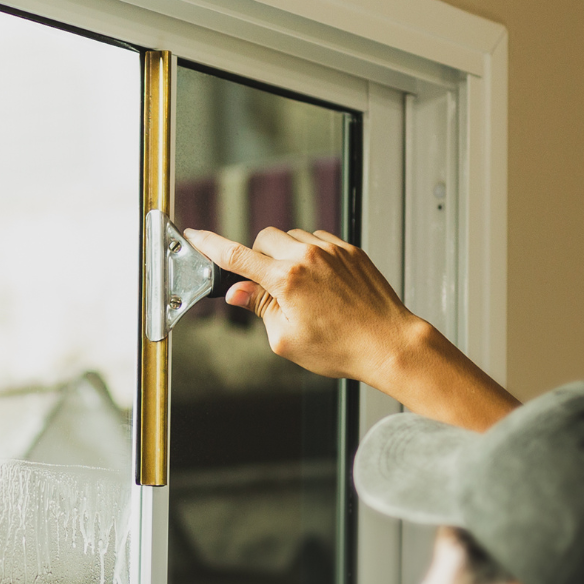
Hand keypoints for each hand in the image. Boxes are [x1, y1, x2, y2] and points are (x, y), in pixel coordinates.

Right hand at [183, 226, 519, 431]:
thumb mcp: (286, 339)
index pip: (236, 256)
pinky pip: (319, 241)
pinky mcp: (350, 250)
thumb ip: (259, 309)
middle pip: (264, 239)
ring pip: (293, 237)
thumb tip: (238, 293)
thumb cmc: (341, 348)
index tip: (195, 236)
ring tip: (303, 291)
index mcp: (287, 280)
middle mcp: (308, 257)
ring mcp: (332, 250)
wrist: (389, 343)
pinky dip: (312, 256)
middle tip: (269, 287)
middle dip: (259, 257)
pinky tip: (323, 285)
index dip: (210, 245)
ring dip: (288, 256)